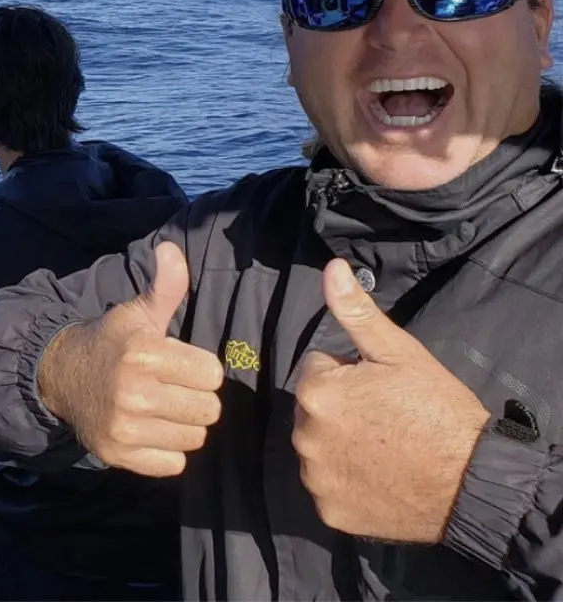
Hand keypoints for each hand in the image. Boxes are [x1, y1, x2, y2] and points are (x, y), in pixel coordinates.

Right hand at [37, 241, 222, 477]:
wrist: (62, 376)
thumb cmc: (111, 342)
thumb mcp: (137, 312)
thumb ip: (164, 286)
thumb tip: (170, 248)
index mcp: (143, 353)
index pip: (212, 374)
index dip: (199, 367)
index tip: (178, 363)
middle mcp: (133, 392)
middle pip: (208, 410)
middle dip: (195, 397)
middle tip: (171, 387)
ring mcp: (125, 427)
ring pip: (194, 438)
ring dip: (183, 425)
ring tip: (162, 408)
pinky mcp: (119, 455)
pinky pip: (174, 464)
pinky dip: (167, 451)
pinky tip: (150, 429)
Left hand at [293, 258, 489, 542]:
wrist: (474, 482)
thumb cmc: (437, 409)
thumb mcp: (398, 352)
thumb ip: (356, 311)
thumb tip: (331, 268)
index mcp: (317, 391)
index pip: (318, 368)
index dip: (349, 374)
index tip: (380, 388)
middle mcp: (305, 435)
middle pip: (314, 408)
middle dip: (340, 407)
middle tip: (385, 417)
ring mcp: (317, 478)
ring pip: (318, 446)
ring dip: (340, 443)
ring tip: (384, 446)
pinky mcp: (330, 512)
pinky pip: (327, 486)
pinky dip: (346, 482)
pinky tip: (379, 477)